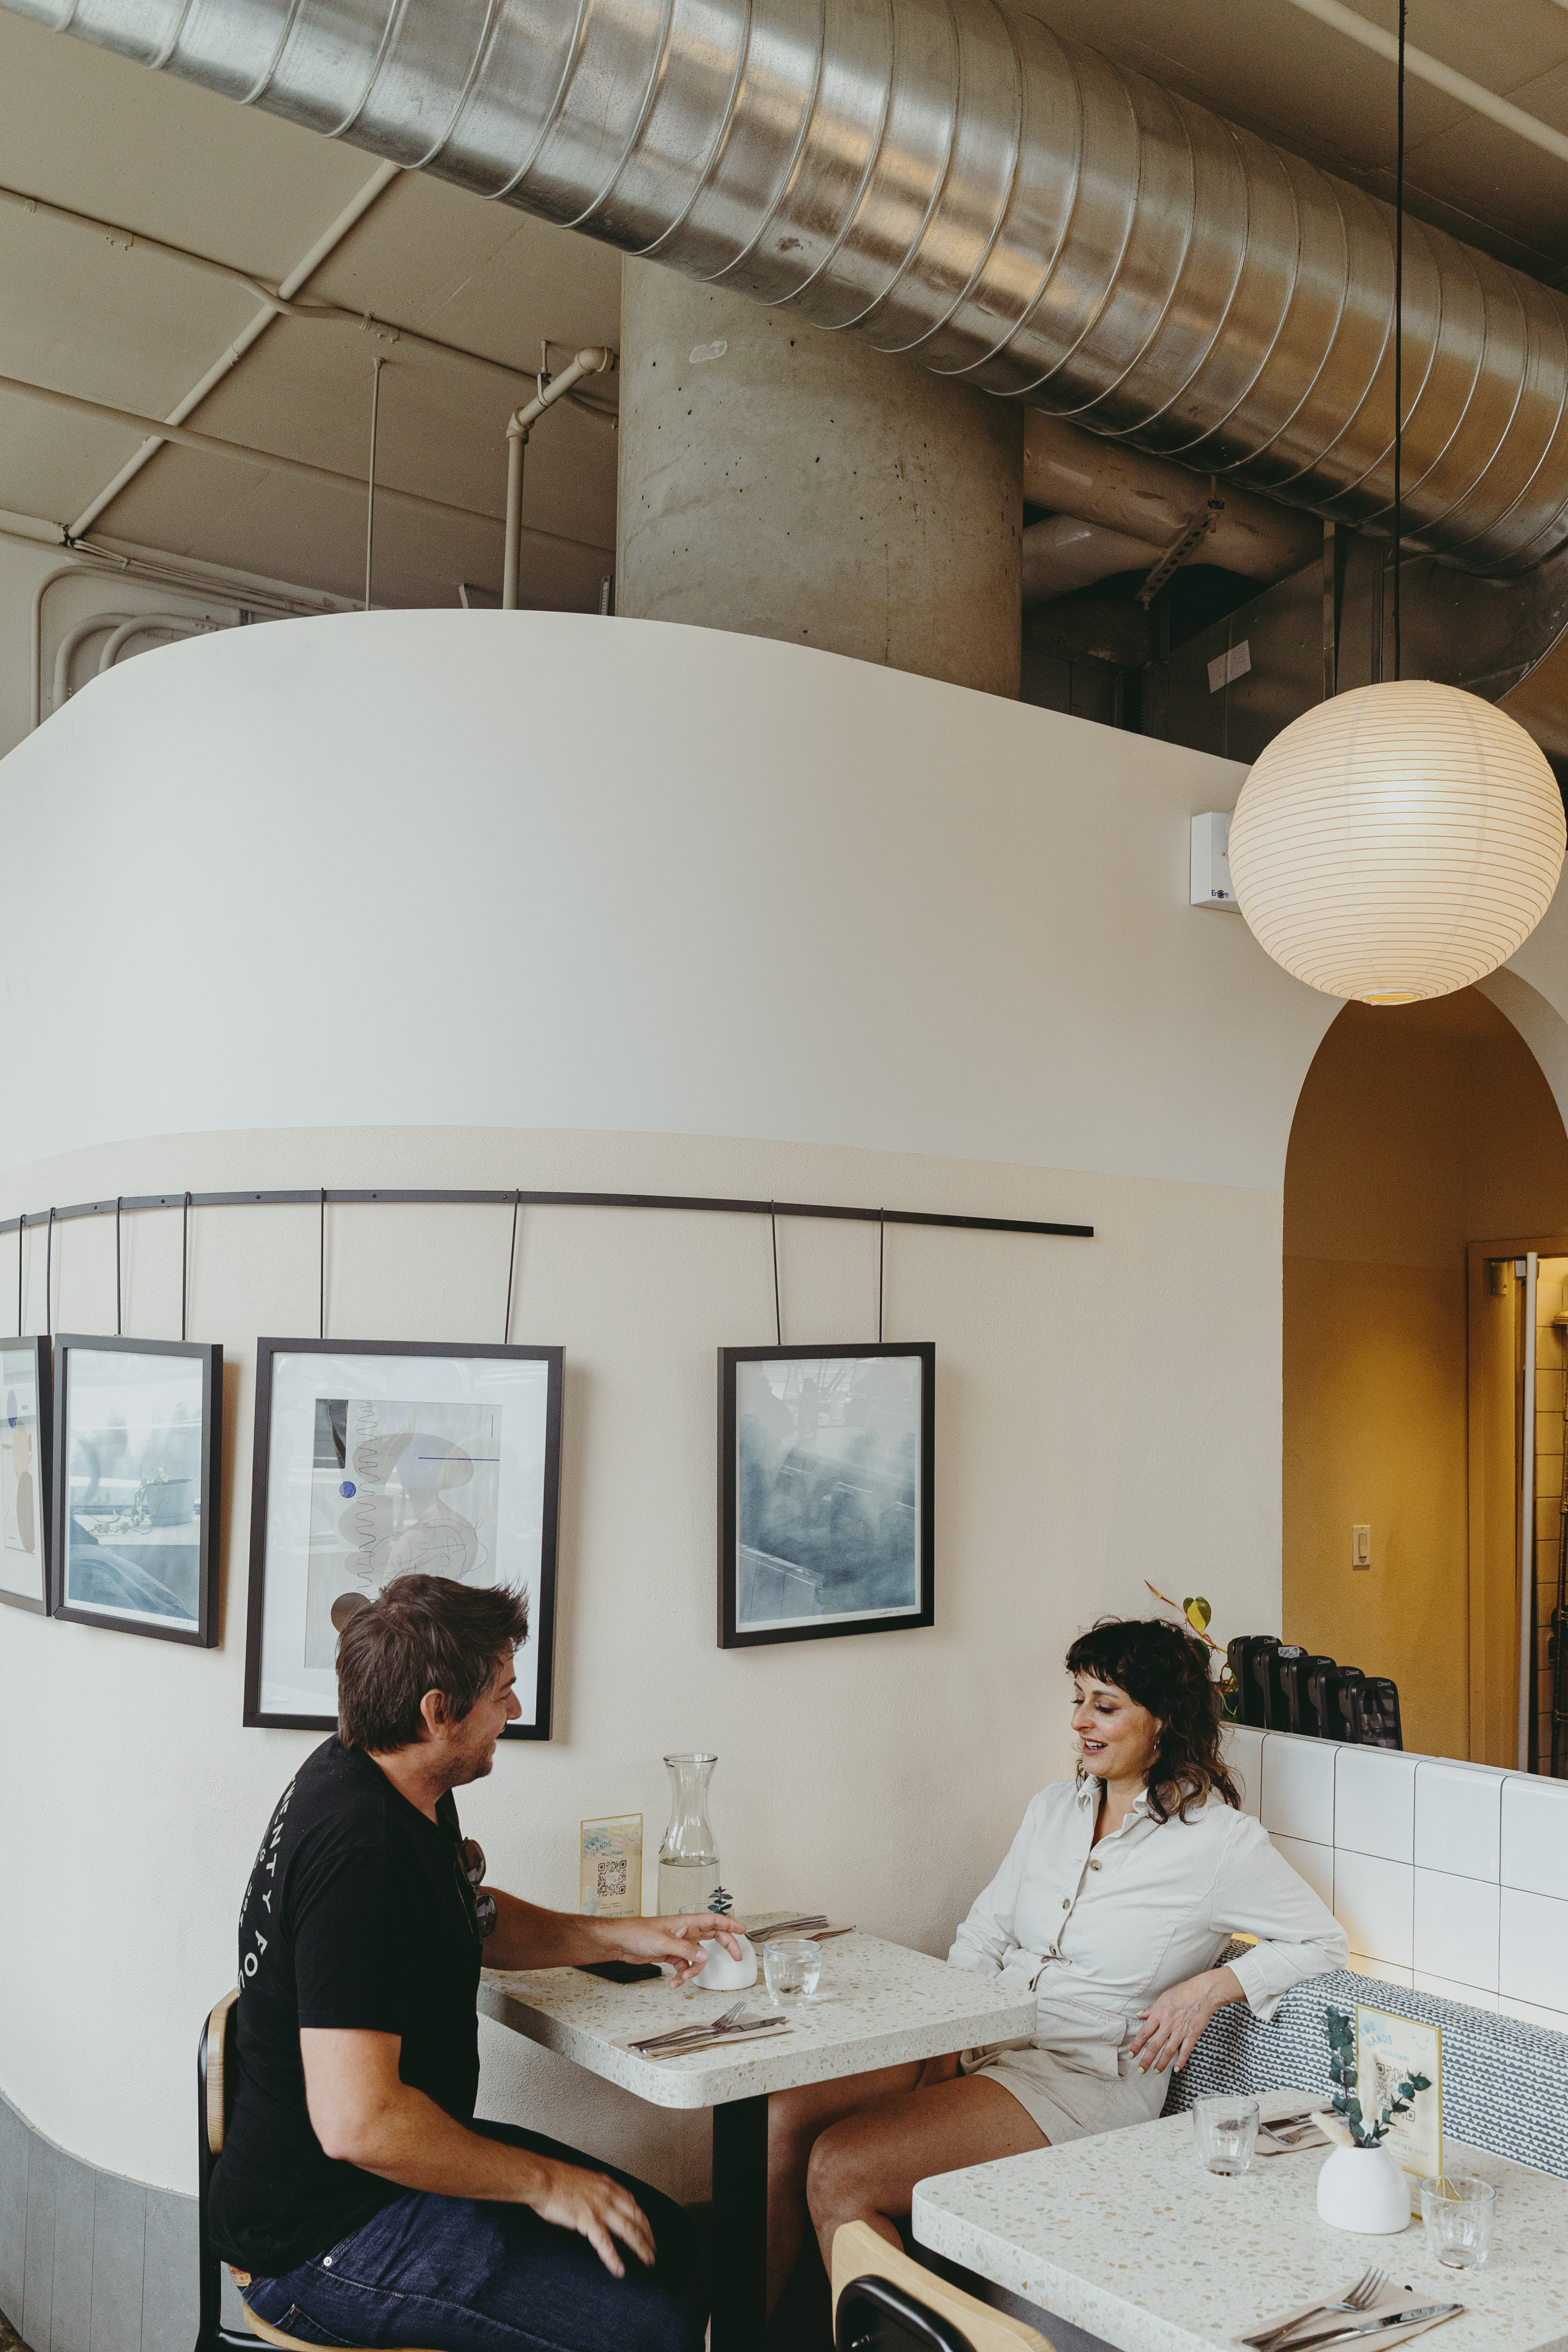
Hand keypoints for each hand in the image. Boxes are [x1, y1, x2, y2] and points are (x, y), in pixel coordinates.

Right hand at [523, 2156, 655, 2276]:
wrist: (541, 2178)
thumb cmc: (556, 2180)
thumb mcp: (584, 2180)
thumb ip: (596, 2191)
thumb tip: (601, 2203)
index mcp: (607, 2184)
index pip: (633, 2203)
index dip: (643, 2219)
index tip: (649, 2231)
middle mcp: (608, 2194)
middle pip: (636, 2217)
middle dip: (648, 2236)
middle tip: (654, 2251)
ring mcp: (600, 2207)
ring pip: (628, 2230)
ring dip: (640, 2247)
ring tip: (648, 2261)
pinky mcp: (588, 2220)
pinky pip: (605, 2243)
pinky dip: (614, 2258)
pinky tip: (619, 2270)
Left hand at [615, 1913, 749, 1985]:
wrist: (621, 1942)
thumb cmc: (638, 1933)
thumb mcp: (664, 1942)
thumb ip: (686, 1950)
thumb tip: (704, 1957)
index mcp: (686, 1922)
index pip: (714, 1920)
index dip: (731, 1923)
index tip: (744, 1930)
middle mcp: (685, 1932)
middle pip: (712, 1937)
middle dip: (725, 1947)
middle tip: (737, 1957)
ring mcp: (679, 1943)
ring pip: (698, 1957)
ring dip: (694, 1970)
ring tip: (683, 1977)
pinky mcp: (671, 1954)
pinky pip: (684, 1966)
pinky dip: (682, 1975)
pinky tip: (674, 1983)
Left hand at [1129, 1967, 1236, 2074]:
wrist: (1203, 1992)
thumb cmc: (1183, 1992)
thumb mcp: (1163, 1997)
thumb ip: (1151, 2009)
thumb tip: (1139, 2015)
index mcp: (1159, 2014)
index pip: (1144, 2033)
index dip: (1136, 2045)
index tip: (1132, 2054)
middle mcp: (1168, 2024)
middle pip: (1154, 2045)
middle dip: (1146, 2060)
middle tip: (1141, 2070)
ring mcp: (1181, 2031)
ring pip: (1168, 2051)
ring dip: (1161, 2063)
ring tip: (1156, 2071)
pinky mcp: (1193, 2035)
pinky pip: (1185, 2051)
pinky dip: (1181, 2061)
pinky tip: (1177, 2068)